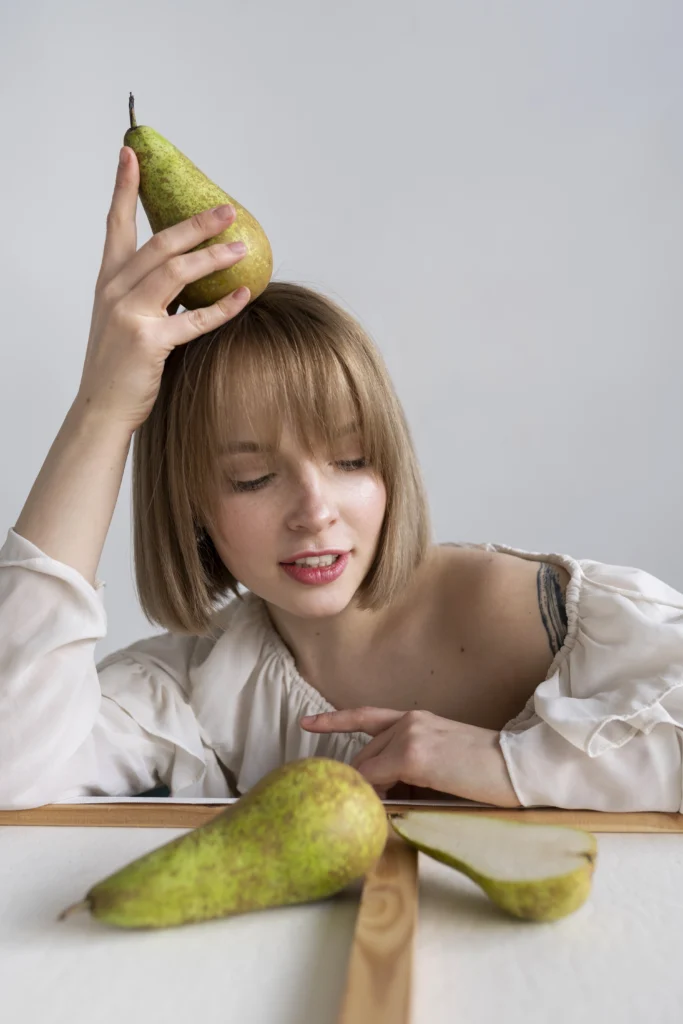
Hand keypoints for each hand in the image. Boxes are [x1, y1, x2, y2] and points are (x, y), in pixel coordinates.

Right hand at [78, 146, 250, 434]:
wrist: (101, 408)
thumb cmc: (119, 367)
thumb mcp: (125, 320)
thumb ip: (149, 295)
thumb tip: (191, 275)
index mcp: (108, 283)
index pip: (116, 225)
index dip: (123, 188)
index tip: (131, 153)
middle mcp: (115, 292)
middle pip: (159, 243)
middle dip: (195, 222)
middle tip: (227, 209)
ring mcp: (130, 315)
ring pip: (176, 272)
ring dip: (213, 257)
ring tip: (243, 248)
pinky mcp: (148, 342)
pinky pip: (194, 319)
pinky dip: (222, 307)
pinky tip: (244, 296)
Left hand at [300, 707, 521, 806]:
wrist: (519, 768)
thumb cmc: (487, 774)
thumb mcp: (444, 763)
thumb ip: (411, 769)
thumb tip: (384, 794)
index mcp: (416, 719)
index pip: (365, 717)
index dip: (334, 721)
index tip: (307, 723)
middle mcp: (408, 720)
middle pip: (364, 756)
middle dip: (364, 783)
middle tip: (375, 810)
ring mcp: (409, 735)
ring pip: (368, 769)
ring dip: (373, 793)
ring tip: (396, 815)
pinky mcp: (413, 755)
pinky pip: (378, 780)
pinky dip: (377, 797)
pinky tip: (385, 811)